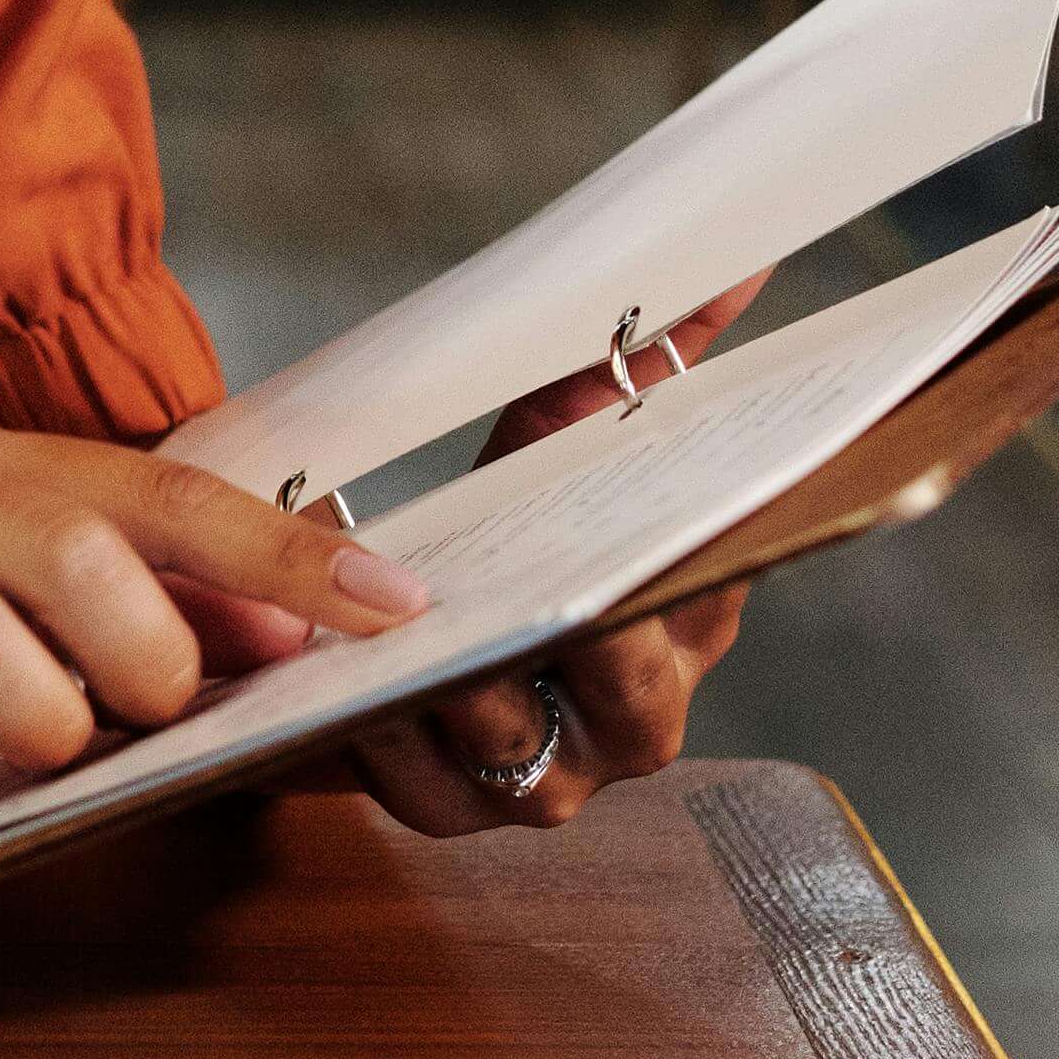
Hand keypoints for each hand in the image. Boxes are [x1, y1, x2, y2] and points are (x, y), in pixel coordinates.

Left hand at [336, 272, 769, 838]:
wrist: (423, 600)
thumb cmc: (519, 506)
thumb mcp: (577, 419)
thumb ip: (654, 348)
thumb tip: (735, 257)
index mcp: (687, 627)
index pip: (701, 605)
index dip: (676, 581)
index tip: (647, 540)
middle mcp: (631, 724)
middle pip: (627, 704)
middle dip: (584, 658)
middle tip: (532, 609)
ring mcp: (537, 778)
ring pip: (510, 752)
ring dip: (458, 694)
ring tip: (404, 640)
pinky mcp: (438, 802)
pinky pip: (404, 778)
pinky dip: (364, 725)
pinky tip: (322, 671)